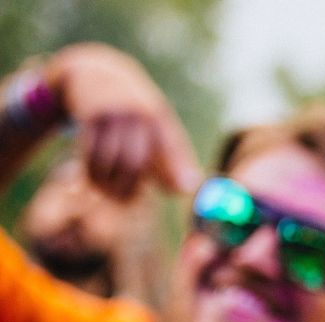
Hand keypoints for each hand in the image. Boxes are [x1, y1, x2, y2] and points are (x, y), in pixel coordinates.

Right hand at [42, 44, 199, 199]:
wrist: (93, 71)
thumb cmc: (132, 109)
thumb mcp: (155, 124)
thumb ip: (171, 156)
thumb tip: (188, 189)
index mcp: (159, 118)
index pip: (172, 147)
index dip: (178, 169)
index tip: (183, 191)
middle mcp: (137, 114)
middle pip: (136, 162)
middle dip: (129, 187)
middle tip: (124, 200)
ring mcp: (112, 114)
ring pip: (111, 160)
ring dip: (107, 183)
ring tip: (105, 191)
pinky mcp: (89, 116)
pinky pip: (90, 152)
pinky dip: (91, 171)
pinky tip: (91, 176)